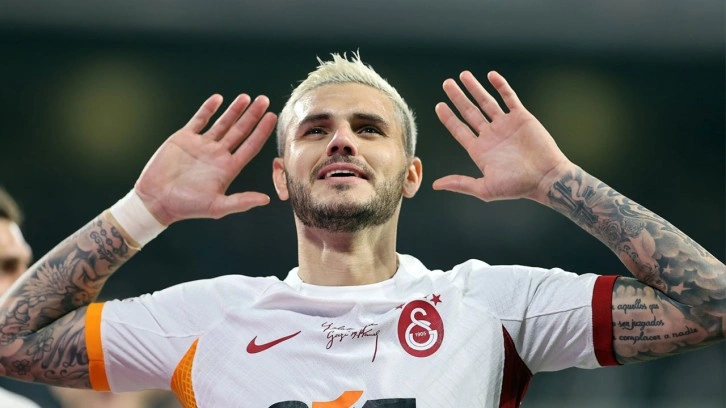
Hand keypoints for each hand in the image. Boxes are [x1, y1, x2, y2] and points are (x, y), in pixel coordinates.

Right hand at [134, 94, 277, 224]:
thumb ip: (241, 201)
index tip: (272, 117)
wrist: (156, 199)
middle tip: (264, 100)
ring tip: (246, 97)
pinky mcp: (184, 139)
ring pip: (222, 123)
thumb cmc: (186, 206)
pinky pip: (199, 120)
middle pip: (240, 131)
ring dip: (234, 110)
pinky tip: (218, 99)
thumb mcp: (217, 207)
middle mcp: (217, 154)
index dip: (262, 132)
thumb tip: (266, 199)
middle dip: (252, 115)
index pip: (251, 146)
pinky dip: (208, 109)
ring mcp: (202, 145)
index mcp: (228, 168)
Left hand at [434, 71, 570, 202]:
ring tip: (463, 75)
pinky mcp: (521, 118)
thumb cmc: (518, 186)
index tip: (438, 106)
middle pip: (469, 112)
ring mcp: (505, 125)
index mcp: (480, 150)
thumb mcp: (485, 189)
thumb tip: (435, 185)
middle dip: (458, 97)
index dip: (448, 118)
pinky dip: (500, 86)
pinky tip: (491, 76)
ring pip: (487, 102)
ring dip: (475, 88)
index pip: (459, 130)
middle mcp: (491, 135)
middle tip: (446, 83)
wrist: (547, 178)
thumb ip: (460, 183)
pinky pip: (509, 98)